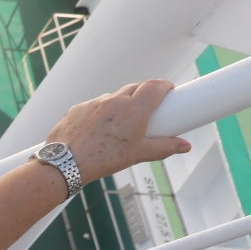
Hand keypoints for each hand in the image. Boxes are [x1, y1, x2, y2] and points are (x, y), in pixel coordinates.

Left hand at [47, 79, 190, 183]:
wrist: (65, 164)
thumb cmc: (103, 159)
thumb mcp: (138, 154)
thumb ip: (164, 147)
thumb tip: (185, 146)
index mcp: (133, 109)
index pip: (154, 85)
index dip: (164, 86)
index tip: (169, 91)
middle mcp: (113, 100)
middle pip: (135, 87)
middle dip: (145, 94)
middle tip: (149, 109)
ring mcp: (93, 103)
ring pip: (113, 97)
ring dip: (121, 104)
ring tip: (121, 125)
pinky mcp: (77, 108)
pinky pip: (94, 106)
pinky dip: (100, 112)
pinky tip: (98, 130)